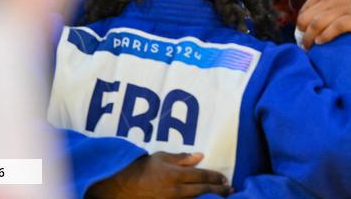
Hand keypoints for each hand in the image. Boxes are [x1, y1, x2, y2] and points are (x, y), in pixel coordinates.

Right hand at [87, 152, 232, 197]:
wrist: (121, 188)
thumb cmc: (141, 169)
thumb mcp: (160, 158)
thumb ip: (181, 158)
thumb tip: (200, 156)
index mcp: (175, 175)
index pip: (202, 176)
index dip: (216, 178)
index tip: (225, 180)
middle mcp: (176, 191)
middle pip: (202, 191)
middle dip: (218, 191)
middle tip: (229, 190)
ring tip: (221, 198)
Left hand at [295, 0, 350, 48]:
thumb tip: (314, 10)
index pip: (304, 11)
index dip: (301, 24)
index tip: (303, 34)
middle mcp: (329, 0)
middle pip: (305, 20)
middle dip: (302, 34)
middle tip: (304, 43)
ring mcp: (340, 9)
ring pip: (315, 26)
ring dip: (309, 39)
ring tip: (309, 48)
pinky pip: (332, 30)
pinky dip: (324, 37)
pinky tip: (322, 42)